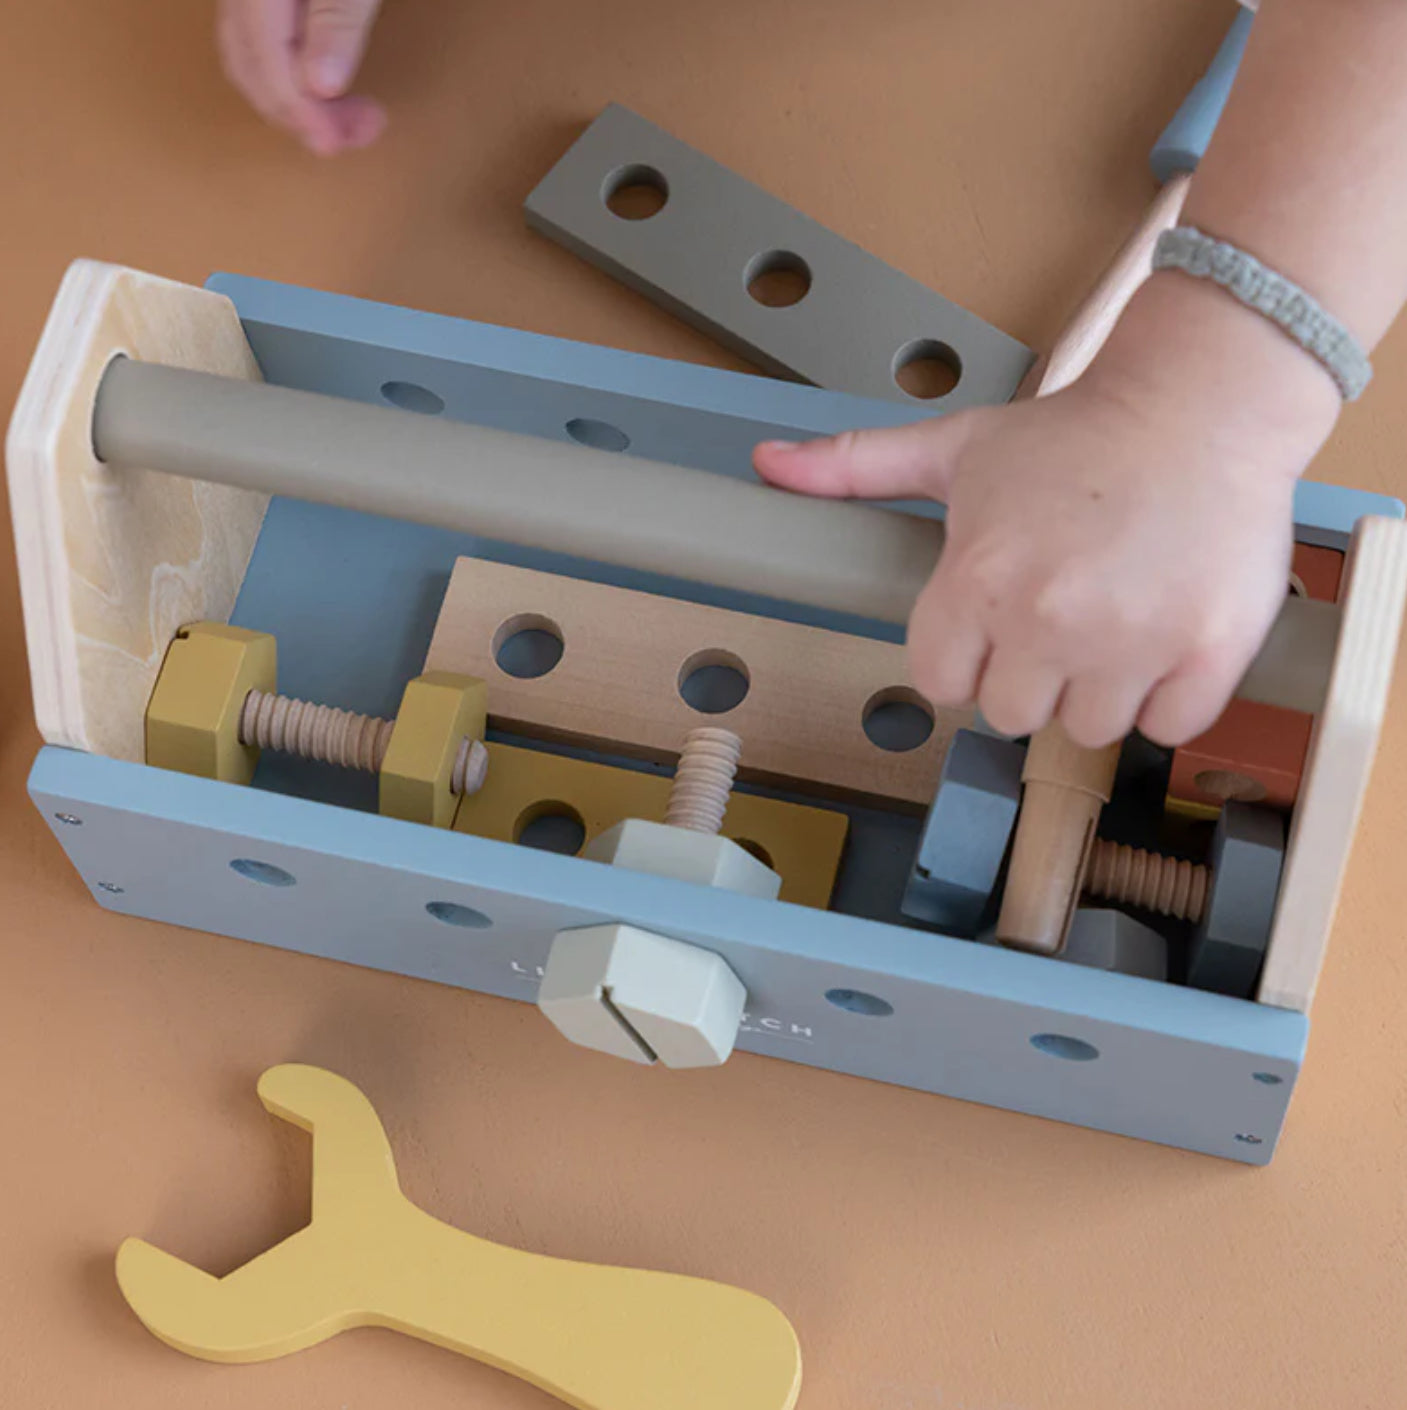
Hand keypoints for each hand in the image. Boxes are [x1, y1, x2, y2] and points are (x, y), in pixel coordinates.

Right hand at [217, 0, 385, 154]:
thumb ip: (336, 24)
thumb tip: (322, 87)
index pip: (269, 67)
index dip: (304, 114)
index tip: (337, 144)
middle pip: (253, 71)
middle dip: (303, 116)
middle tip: (360, 132)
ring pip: (251, 63)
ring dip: (298, 102)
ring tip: (352, 116)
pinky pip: (258, 46)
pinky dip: (288, 78)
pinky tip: (324, 87)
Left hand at [754, 277, 1339, 749]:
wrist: (1199, 401)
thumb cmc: (1070, 434)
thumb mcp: (953, 447)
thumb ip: (855, 468)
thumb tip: (764, 463)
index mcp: (975, 582)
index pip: (939, 683)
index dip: (966, 656)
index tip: (998, 620)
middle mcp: (1046, 621)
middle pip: (1011, 715)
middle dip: (1030, 673)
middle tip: (1063, 612)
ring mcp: (1131, 641)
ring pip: (1089, 729)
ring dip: (1099, 688)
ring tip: (1118, 616)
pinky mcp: (1209, 652)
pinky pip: (1169, 725)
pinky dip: (1170, 694)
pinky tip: (1167, 633)